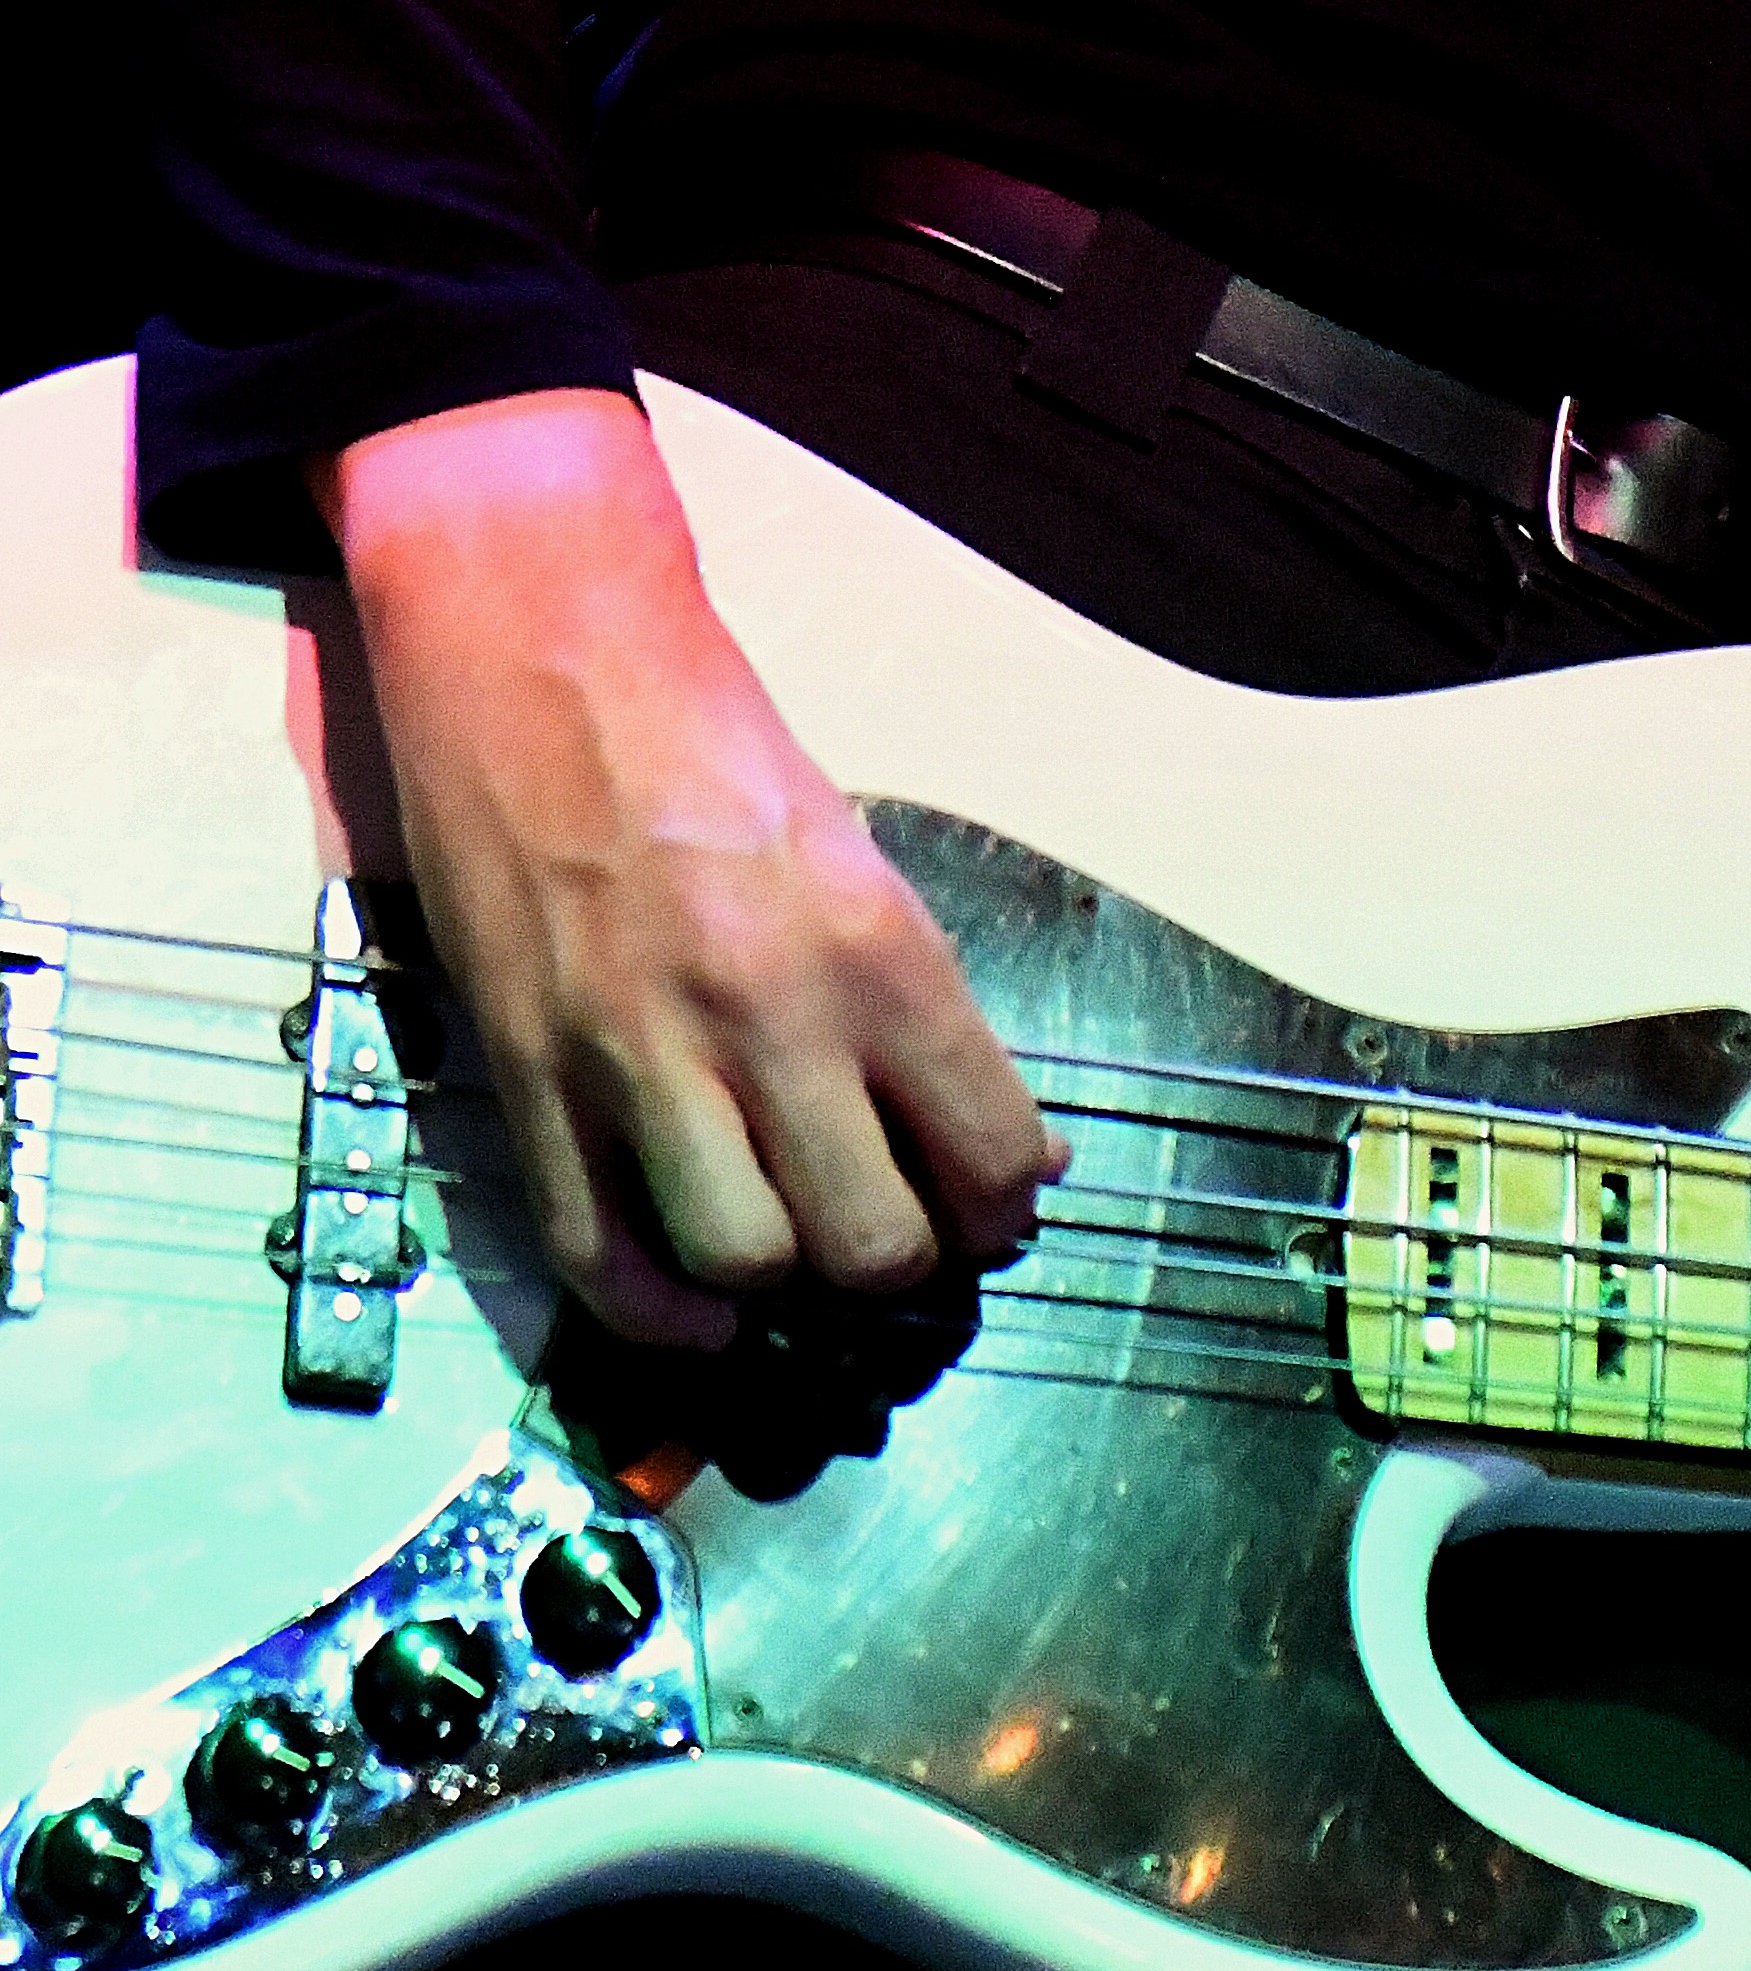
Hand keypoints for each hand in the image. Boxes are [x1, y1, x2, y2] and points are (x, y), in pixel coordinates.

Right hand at [316, 388, 1063, 1349]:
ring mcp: (638, 1057)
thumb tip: (999, 1139)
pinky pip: (599, 1256)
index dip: (1000, 1210)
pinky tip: (696, 1305)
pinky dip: (658, 1314)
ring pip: (744, 1267)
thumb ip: (916, 998)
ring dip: (779, 1290)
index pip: (985, 1151)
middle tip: (889, 1238)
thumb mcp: (852, 848)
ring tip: (791, 1262)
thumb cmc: (710, 737)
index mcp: (875, 946)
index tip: (987, 1211)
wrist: (539, 656)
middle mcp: (769, 1015)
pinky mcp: (530, 1081)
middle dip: (896, 1269)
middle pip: (870, 1246)